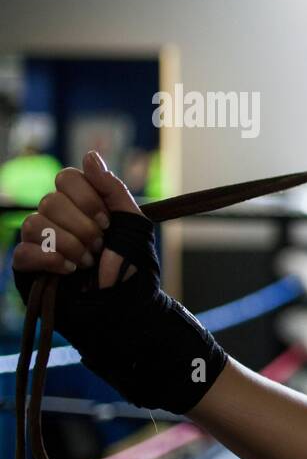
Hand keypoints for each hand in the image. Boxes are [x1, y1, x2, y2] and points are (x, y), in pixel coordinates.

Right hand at [12, 151, 143, 292]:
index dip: (87, 199)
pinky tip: (69, 269)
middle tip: (100, 246)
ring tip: (88, 262)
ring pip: (34, 223)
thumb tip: (89, 154)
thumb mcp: (132, 223)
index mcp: (81, 203)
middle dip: (83, 228)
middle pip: (51, 201)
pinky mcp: (27, 264)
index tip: (107, 222)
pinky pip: (23, 251)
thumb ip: (113, 188)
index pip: (66, 177)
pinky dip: (50, 260)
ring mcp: (39, 239)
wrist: (124, 304)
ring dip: (70, 245)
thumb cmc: (130, 264)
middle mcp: (56, 216)